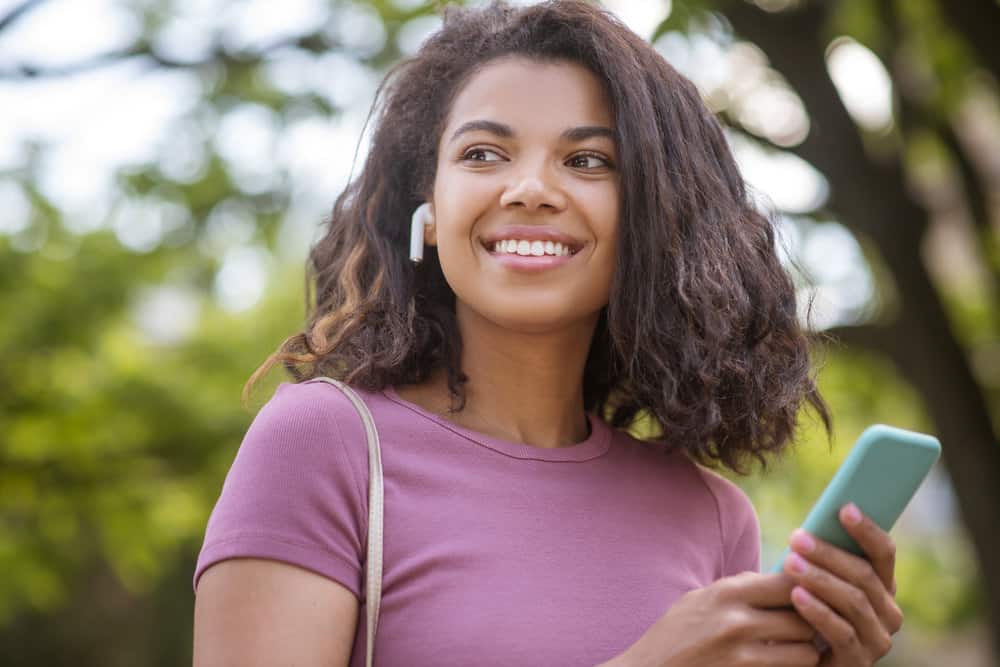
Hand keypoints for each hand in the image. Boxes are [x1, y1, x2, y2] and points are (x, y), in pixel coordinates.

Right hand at [606, 572, 821, 666]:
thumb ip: (738, 589)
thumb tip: (778, 575)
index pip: (789, 581)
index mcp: (725, 593)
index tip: (810, 597)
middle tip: (813, 629)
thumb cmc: (673, 638)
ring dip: (807, 653)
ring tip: (802, 652)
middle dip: (813, 624)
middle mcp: (736, 621)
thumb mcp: (698, 601)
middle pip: (804, 616)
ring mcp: (741, 656)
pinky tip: (785, 666)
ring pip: (806, 651)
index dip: (806, 588)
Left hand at [781, 503, 903, 665]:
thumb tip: (809, 527)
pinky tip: (796, 596)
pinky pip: (842, 632)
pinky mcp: (859, 663)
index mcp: (882, 587)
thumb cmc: (804, 613)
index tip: (845, 508)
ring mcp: (877, 640)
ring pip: (854, 601)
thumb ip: (822, 561)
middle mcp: (888, 613)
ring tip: (790, 563)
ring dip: (820, 579)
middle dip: (829, 554)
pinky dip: (818, 611)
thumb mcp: (815, 584)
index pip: (883, 553)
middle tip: (796, 538)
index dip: (867, 530)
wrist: (798, 661)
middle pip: (864, 575)